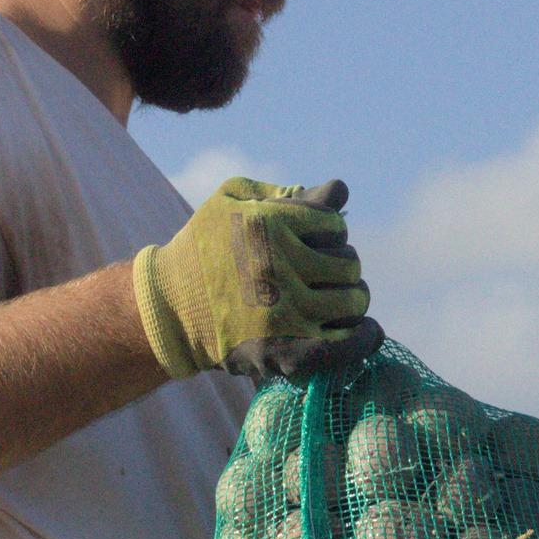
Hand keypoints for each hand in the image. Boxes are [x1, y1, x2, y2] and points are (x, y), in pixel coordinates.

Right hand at [132, 177, 382, 381]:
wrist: (170, 307)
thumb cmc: (205, 246)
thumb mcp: (235, 202)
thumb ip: (290, 195)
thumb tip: (342, 189)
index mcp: (266, 224)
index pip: (334, 225)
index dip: (329, 232)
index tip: (315, 242)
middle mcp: (276, 266)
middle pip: (348, 263)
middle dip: (341, 264)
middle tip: (325, 273)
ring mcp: (283, 310)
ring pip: (353, 300)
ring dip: (351, 297)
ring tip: (336, 298)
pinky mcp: (285, 350)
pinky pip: (346, 343)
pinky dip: (364, 337)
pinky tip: (368, 331)